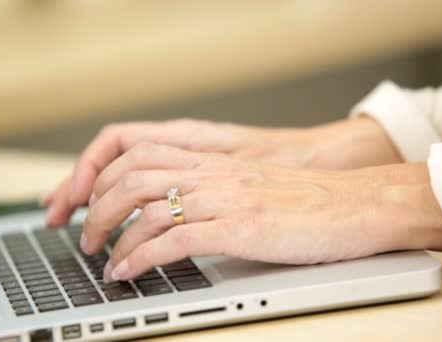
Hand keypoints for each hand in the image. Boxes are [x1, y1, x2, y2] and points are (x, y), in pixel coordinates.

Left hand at [77, 143, 441, 281]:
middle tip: (84, 235)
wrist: (357, 206)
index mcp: (212, 161)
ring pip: (143, 205)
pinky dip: (140, 258)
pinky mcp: (240, 229)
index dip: (100, 174)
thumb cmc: (309, 202)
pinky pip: (173, 240)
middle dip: (94, 205)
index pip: (137, 151)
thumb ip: (210, 191)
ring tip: (100, 256)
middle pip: (129, 175)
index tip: (84, 200)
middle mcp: (212, 174)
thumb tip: (170, 215)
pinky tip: (128, 271)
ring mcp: (225, 199)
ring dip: (110, 232)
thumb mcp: (250, 187)